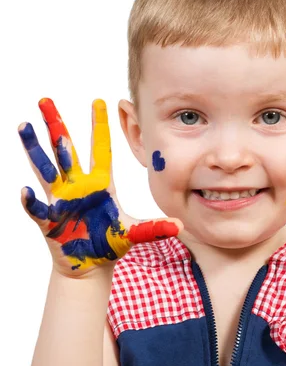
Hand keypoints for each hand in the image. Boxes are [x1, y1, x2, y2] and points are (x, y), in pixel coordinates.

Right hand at [18, 98, 181, 277]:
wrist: (91, 266)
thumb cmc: (110, 243)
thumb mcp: (135, 233)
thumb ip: (155, 228)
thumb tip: (181, 227)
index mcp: (100, 184)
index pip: (100, 150)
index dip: (100, 126)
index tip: (99, 100)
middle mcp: (78, 187)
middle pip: (65, 150)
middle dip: (56, 125)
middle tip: (45, 100)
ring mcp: (61, 200)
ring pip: (45, 169)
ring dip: (35, 149)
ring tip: (24, 126)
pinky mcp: (49, 220)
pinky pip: (38, 208)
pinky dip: (32, 201)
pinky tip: (26, 191)